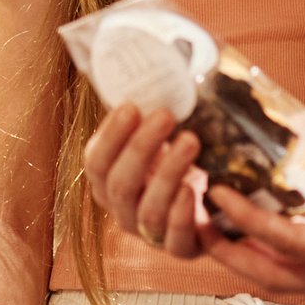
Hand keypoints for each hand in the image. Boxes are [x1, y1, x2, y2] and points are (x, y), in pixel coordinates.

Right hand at [82, 104, 205, 257]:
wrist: (209, 201)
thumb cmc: (175, 157)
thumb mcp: (156, 134)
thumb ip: (146, 108)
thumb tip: (156, 54)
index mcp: (107, 181)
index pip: (96, 162)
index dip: (111, 136)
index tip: (131, 106)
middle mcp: (121, 210)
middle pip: (121, 184)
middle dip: (142, 147)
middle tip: (166, 114)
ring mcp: (149, 234)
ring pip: (149, 211)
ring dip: (168, 173)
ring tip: (190, 140)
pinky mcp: (181, 249)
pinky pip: (176, 239)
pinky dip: (182, 214)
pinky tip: (194, 188)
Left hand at [201, 157, 304, 292]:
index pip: (291, 242)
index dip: (251, 218)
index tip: (218, 192)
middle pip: (273, 274)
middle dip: (229, 250)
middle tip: (192, 217)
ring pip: (280, 276)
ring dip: (241, 254)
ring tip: (208, 221)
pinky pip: (293, 266)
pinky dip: (264, 249)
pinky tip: (249, 223)